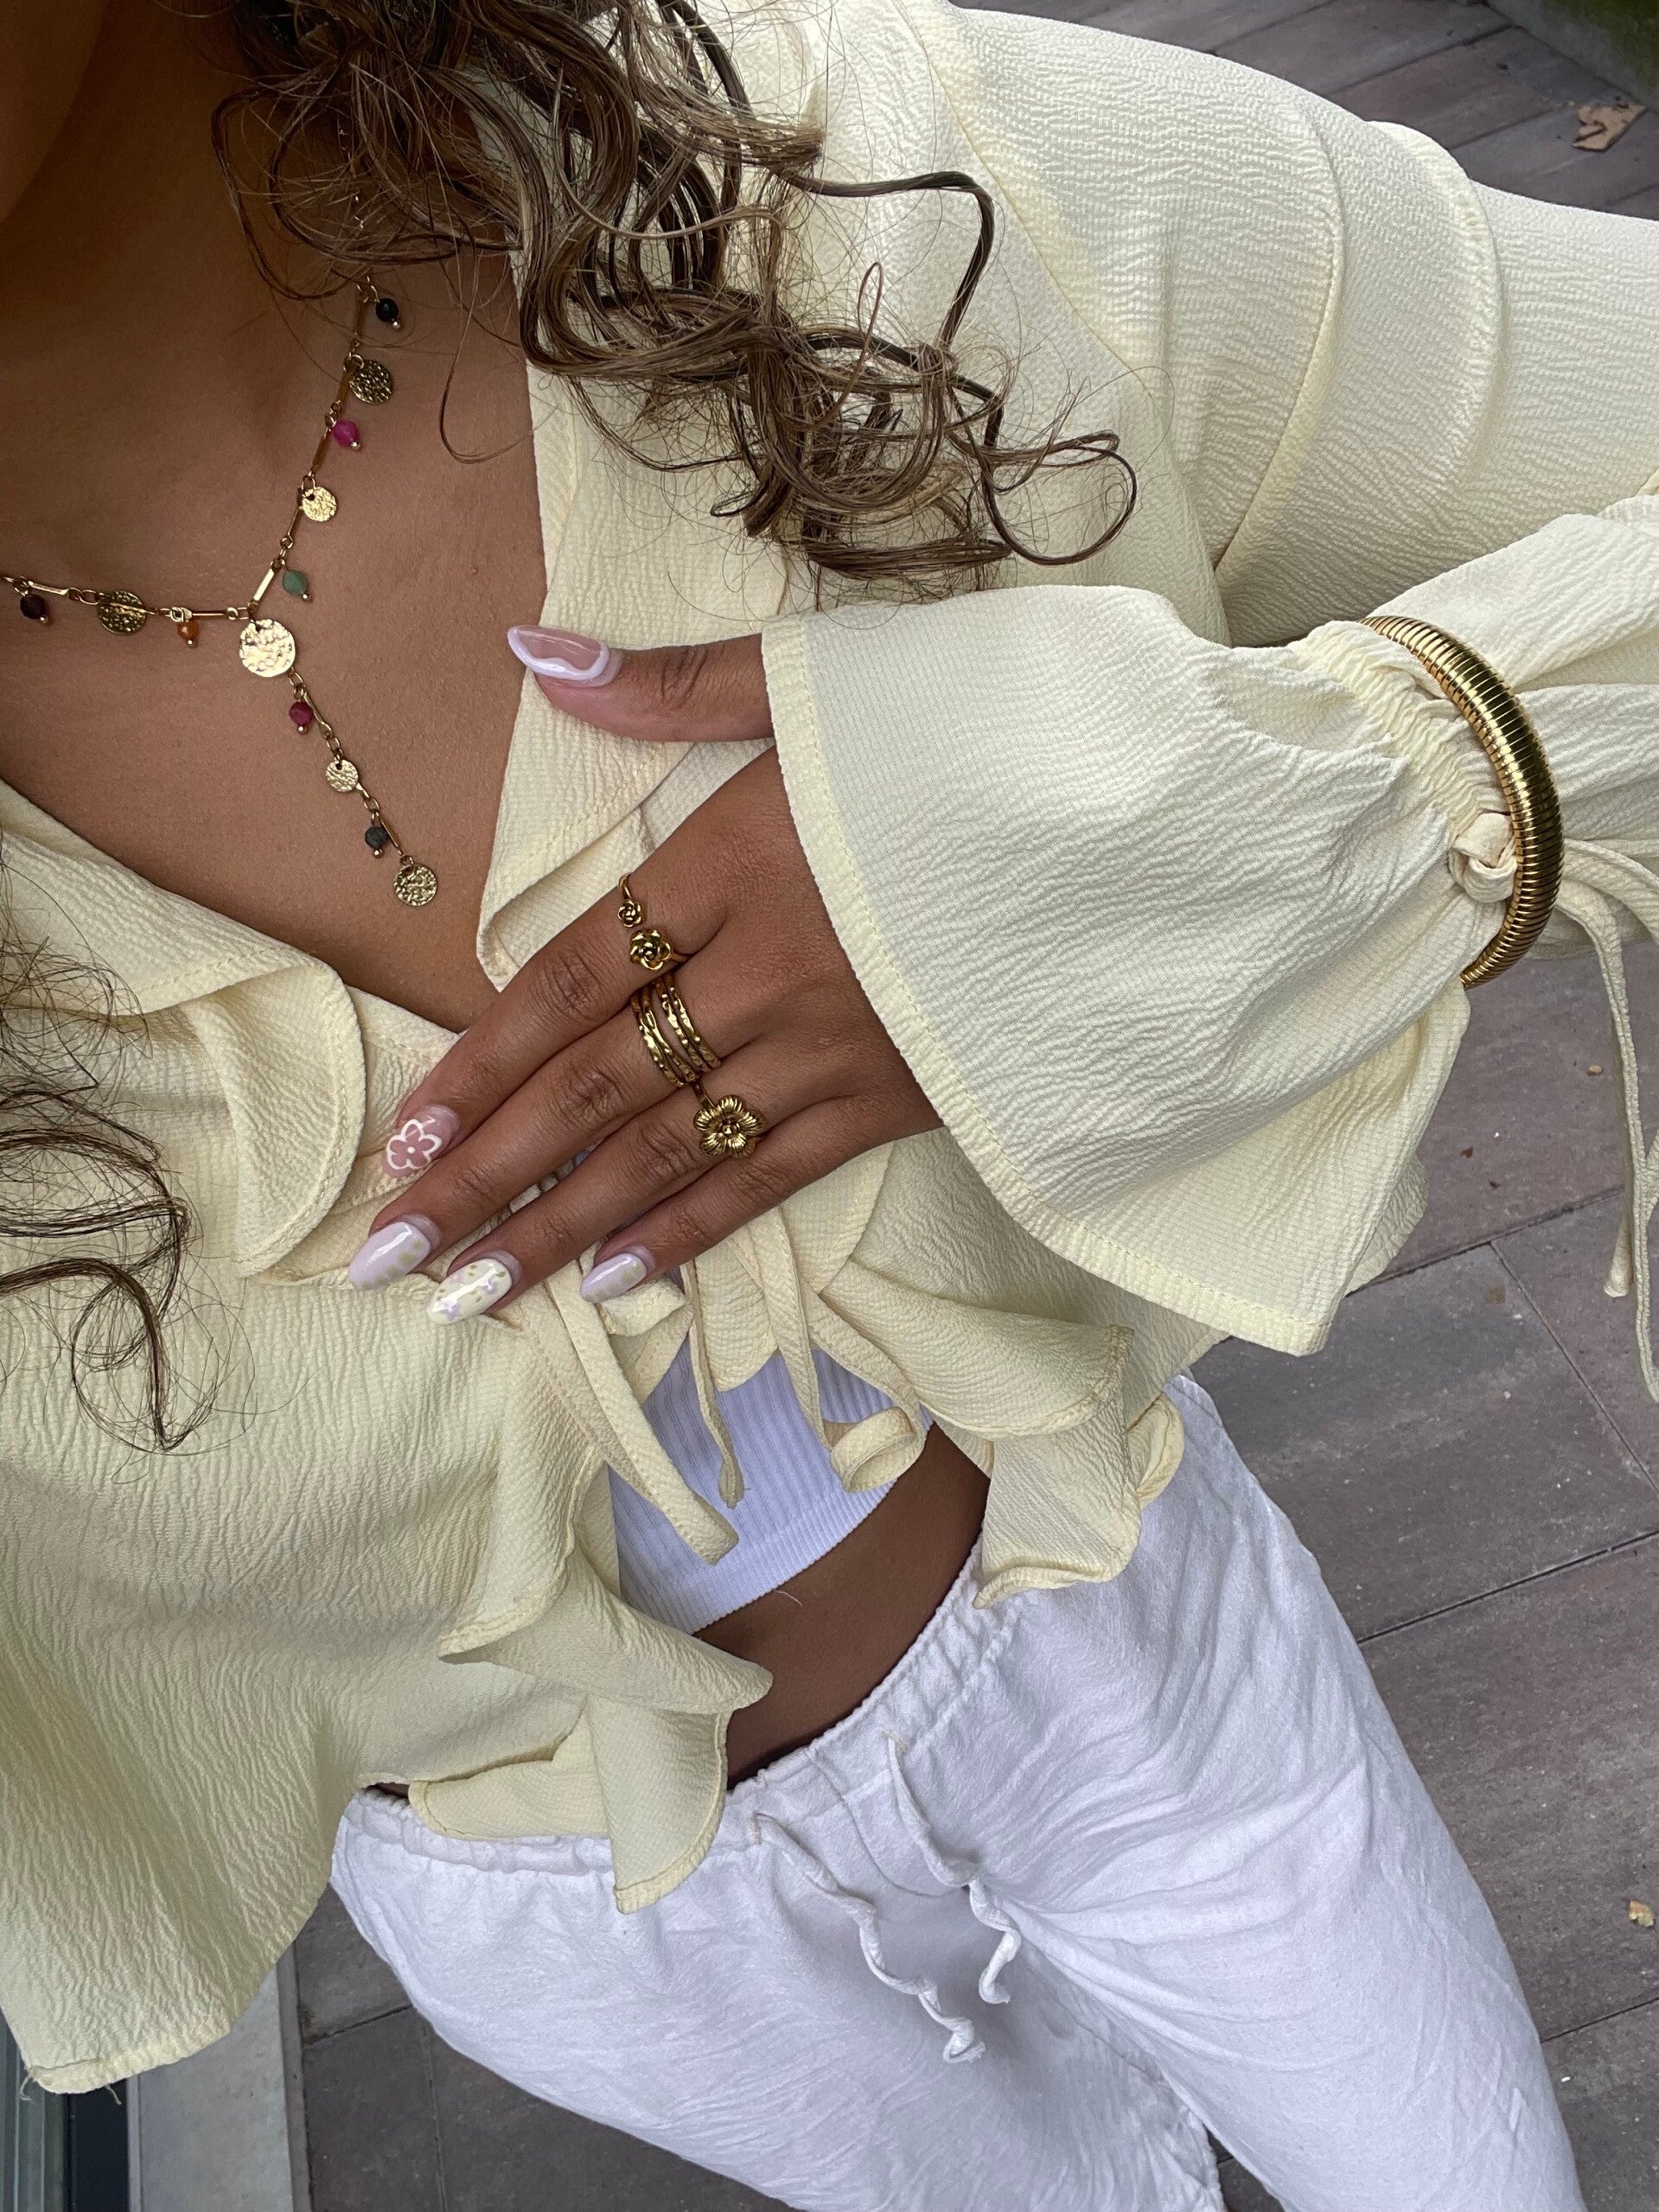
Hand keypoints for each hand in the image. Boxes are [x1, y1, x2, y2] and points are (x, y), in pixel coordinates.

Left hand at [349, 628, 937, 1317]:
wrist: (1163, 821)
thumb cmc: (993, 730)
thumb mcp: (831, 679)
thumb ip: (674, 684)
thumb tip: (531, 651)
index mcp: (737, 860)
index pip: (571, 980)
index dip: (480, 1066)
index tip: (402, 1140)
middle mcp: (770, 971)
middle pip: (597, 1088)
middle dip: (483, 1179)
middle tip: (385, 1257)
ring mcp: (836, 1047)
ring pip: (669, 1153)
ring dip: (559, 1228)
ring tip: (463, 1292)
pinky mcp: (901, 1100)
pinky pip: (774, 1177)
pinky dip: (692, 1230)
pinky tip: (616, 1279)